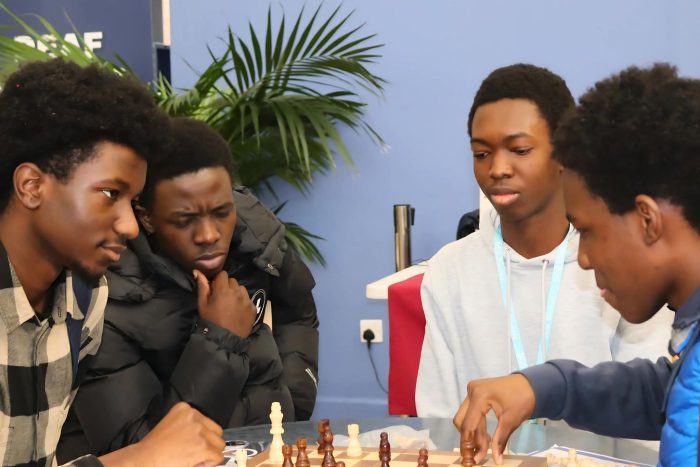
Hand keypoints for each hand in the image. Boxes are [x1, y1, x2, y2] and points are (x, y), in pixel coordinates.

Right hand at [100, 402, 224, 466]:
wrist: (144, 460)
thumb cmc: (153, 448)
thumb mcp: (171, 426)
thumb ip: (189, 426)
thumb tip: (207, 438)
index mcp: (184, 408)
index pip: (206, 421)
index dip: (202, 436)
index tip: (190, 443)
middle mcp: (193, 416)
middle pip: (216, 431)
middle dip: (209, 444)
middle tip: (193, 452)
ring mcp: (199, 431)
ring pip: (219, 445)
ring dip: (209, 454)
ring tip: (192, 458)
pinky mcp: (203, 447)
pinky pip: (218, 457)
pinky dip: (209, 463)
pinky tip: (194, 463)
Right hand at [195, 270, 255, 337]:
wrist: (224, 340)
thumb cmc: (210, 321)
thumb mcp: (202, 304)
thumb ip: (202, 286)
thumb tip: (198, 271)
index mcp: (223, 290)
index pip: (223, 274)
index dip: (218, 281)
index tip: (215, 289)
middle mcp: (237, 292)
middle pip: (233, 281)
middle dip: (227, 286)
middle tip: (222, 298)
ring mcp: (247, 300)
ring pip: (242, 289)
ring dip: (236, 292)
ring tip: (231, 304)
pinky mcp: (253, 308)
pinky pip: (248, 299)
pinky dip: (243, 302)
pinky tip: (238, 311)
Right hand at [453, 374, 534, 463]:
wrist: (531, 385)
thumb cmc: (523, 400)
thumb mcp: (511, 421)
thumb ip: (500, 440)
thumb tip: (496, 461)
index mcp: (479, 396)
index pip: (468, 424)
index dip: (468, 444)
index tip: (472, 460)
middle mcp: (472, 391)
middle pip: (462, 421)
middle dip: (469, 440)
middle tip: (479, 455)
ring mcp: (472, 390)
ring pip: (465, 417)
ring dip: (473, 434)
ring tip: (484, 448)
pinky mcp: (475, 393)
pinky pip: (470, 412)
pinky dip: (476, 425)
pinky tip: (484, 436)